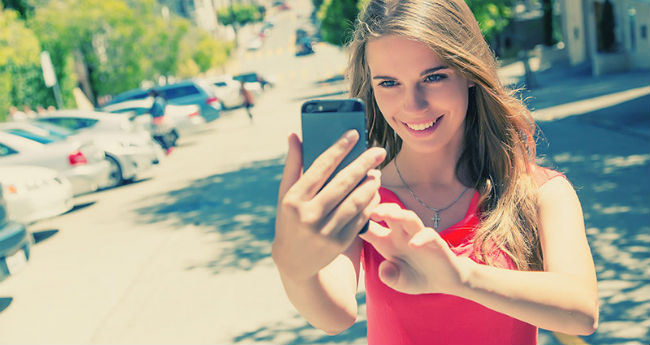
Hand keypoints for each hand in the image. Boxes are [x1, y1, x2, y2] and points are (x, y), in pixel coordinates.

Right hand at [272, 131, 385, 281]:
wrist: (294, 261)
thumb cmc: (290, 218)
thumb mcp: (286, 194)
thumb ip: (293, 165)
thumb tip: (294, 135)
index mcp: (294, 199)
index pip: (320, 167)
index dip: (339, 149)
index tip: (354, 134)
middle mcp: (309, 215)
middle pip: (343, 183)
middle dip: (364, 164)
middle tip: (379, 151)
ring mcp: (325, 231)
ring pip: (356, 201)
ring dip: (371, 184)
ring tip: (377, 173)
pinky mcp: (339, 243)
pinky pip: (360, 218)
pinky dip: (370, 203)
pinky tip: (374, 193)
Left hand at [360, 203, 471, 294]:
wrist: (445, 280)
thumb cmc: (417, 277)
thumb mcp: (399, 282)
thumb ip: (390, 277)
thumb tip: (384, 270)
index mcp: (386, 241)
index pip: (369, 227)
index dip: (357, 222)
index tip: (343, 218)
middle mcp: (401, 234)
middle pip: (388, 214)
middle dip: (375, 208)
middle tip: (362, 208)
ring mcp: (418, 236)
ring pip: (407, 217)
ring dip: (395, 214)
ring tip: (382, 214)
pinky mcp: (436, 243)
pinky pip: (429, 235)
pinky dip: (422, 239)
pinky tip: (414, 245)